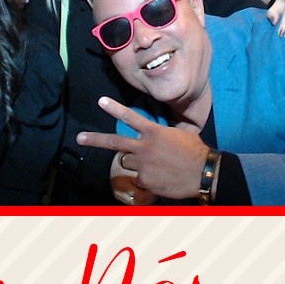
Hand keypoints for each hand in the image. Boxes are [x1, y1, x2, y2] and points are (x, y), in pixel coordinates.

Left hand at [77, 97, 209, 200]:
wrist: (205, 173)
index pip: (130, 117)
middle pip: (115, 143)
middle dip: (95, 140)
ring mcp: (144, 165)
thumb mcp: (180, 134)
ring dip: (134, 163)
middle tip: (79, 138)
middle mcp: (144, 148)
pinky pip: (140, 180)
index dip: (114, 108)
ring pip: (127, 163)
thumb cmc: (195, 151)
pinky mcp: (146, 181)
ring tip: (154, 164)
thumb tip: (161, 137)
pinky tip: (163, 179)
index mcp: (153, 133)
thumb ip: (164, 134)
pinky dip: (148, 179)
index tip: (101, 101)